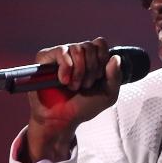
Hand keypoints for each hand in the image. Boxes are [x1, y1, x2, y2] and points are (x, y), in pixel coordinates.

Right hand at [24, 37, 121, 161]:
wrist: (61, 119)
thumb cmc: (83, 107)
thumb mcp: (108, 95)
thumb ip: (116, 77)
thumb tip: (115, 57)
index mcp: (92, 59)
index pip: (100, 43)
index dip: (102, 57)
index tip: (99, 76)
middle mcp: (76, 54)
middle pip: (90, 46)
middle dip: (91, 69)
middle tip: (85, 85)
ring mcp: (61, 55)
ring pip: (77, 48)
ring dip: (79, 72)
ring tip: (73, 86)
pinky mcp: (46, 58)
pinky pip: (61, 52)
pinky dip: (66, 67)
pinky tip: (63, 81)